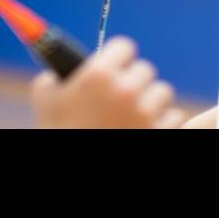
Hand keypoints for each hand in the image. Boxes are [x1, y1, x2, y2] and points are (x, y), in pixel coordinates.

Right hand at [30, 36, 186, 128]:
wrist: (76, 173)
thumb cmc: (61, 133)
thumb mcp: (45, 105)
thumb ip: (51, 81)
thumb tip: (54, 73)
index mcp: (97, 76)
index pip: (124, 46)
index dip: (118, 58)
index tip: (116, 67)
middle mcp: (124, 90)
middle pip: (144, 69)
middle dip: (134, 81)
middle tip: (122, 95)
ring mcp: (144, 113)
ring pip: (162, 91)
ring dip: (151, 100)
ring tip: (135, 113)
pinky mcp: (160, 132)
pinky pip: (173, 116)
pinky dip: (163, 122)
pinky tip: (147, 128)